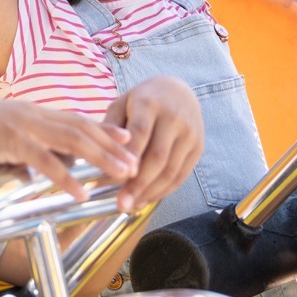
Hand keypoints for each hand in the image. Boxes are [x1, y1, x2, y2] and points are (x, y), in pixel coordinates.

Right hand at [0, 96, 136, 199]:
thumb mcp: (7, 133)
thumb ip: (29, 144)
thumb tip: (44, 163)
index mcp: (36, 113)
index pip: (78, 119)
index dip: (105, 128)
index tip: (128, 138)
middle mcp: (36, 115)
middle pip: (83, 129)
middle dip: (113, 146)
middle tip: (136, 162)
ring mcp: (26, 126)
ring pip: (73, 142)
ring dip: (101, 158)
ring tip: (122, 174)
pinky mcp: (12, 141)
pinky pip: (45, 161)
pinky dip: (65, 177)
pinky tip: (80, 191)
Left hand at [103, 77, 202, 212]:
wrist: (179, 90)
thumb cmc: (142, 101)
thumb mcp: (122, 104)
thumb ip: (110, 128)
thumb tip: (97, 159)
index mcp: (150, 103)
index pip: (140, 133)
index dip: (128, 158)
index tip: (112, 180)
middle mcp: (174, 117)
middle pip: (157, 157)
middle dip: (138, 184)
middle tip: (121, 204)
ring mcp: (190, 133)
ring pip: (171, 170)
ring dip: (150, 192)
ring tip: (131, 206)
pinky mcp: (198, 147)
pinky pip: (181, 175)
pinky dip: (163, 191)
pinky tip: (146, 199)